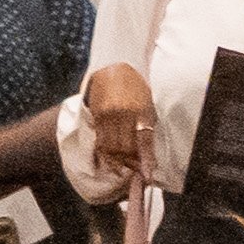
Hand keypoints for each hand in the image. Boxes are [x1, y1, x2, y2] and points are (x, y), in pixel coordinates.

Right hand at [83, 66, 156, 190]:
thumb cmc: (136, 88)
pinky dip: (106, 152)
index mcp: (140, 110)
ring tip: (123, 167)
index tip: (147, 175)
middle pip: (125, 147)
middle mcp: (122, 114)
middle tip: (134, 171)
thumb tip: (147, 154)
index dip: (145, 161)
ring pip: (110, 147)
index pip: (143, 141)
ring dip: (117, 161)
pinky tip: (111, 159)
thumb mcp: (148, 105)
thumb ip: (147, 127)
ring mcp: (107, 115)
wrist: (113, 68)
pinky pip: (100, 140)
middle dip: (130, 163)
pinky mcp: (96, 116)